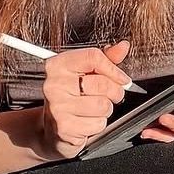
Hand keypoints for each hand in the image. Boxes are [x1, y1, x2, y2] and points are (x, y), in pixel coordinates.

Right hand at [39, 39, 131, 159]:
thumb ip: (104, 59)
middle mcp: (54, 84)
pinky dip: (98, 124)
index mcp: (58, 65)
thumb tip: (123, 47)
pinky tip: (87, 120)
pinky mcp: (65, 127)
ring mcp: (58, 106)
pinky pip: (98, 124)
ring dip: (105, 110)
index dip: (113, 69)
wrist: (51, 127)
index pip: (93, 57)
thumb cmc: (70, 96)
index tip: (122, 78)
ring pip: (103, 105)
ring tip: (94, 108)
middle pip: (102, 83)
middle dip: (114, 92)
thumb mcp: (84, 73)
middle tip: (111, 95)